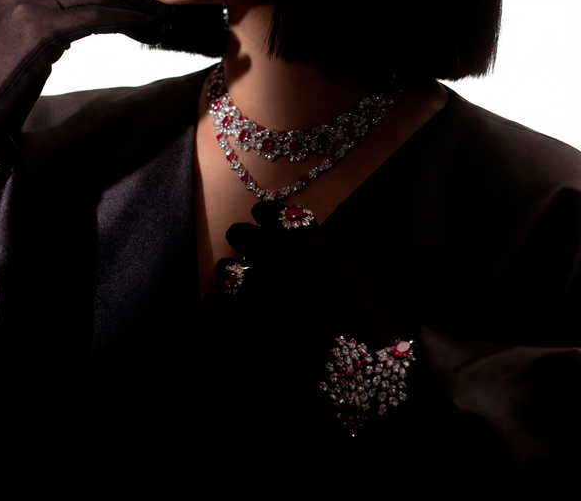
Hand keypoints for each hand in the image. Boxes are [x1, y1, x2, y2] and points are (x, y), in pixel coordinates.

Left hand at [220, 200, 409, 348]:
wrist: (369, 383)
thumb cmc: (382, 331)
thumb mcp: (376, 277)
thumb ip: (351, 243)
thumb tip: (338, 217)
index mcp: (314, 246)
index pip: (277, 214)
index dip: (268, 215)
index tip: (265, 218)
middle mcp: (282, 263)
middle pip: (244, 235)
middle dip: (245, 238)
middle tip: (247, 243)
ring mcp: (258, 297)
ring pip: (227, 269)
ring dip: (231, 270)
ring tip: (232, 274)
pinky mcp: (243, 331)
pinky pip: (215, 306)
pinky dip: (215, 303)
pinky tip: (216, 302)